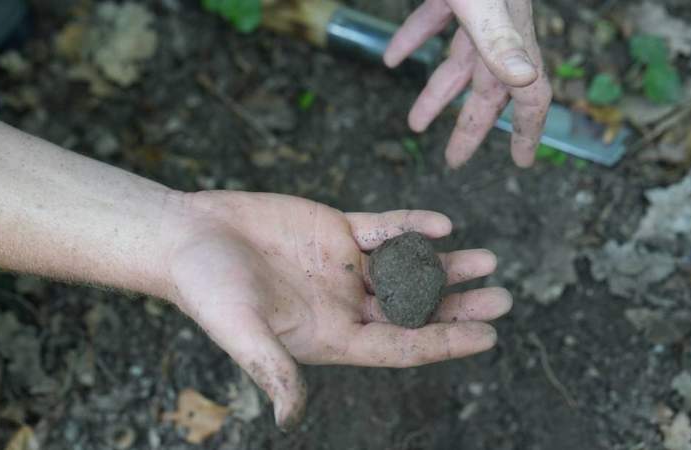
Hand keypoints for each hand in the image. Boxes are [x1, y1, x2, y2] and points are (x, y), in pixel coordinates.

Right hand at [167, 191, 510, 428]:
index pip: (400, 345)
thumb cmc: (207, 289)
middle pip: (414, 308)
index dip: (445, 342)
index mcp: (331, 336)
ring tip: (487, 262)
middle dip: (458, 305)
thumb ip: (270, 368)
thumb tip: (290, 420)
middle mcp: (344, 304)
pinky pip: (384, 228)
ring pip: (407, 268)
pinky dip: (412, 227)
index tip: (489, 339)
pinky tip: (440, 225)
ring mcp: (343, 267)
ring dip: (446, 266)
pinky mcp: (336, 230)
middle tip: (503, 298)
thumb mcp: (239, 330)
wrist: (187, 238)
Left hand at [384, 0, 551, 167]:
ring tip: (415, 124)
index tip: (521, 161)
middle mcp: (497, 29)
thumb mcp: (482, 3)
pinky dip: (414, 40)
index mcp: (510, 39)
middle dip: (470, 127)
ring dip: (436, 94)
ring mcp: (475, 9)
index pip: (529, 93)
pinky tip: (392, 59)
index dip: (527, 130)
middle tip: (454, 160)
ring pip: (456, 61)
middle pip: (486, 89)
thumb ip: (499, 39)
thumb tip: (524, 78)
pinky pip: (432, 22)